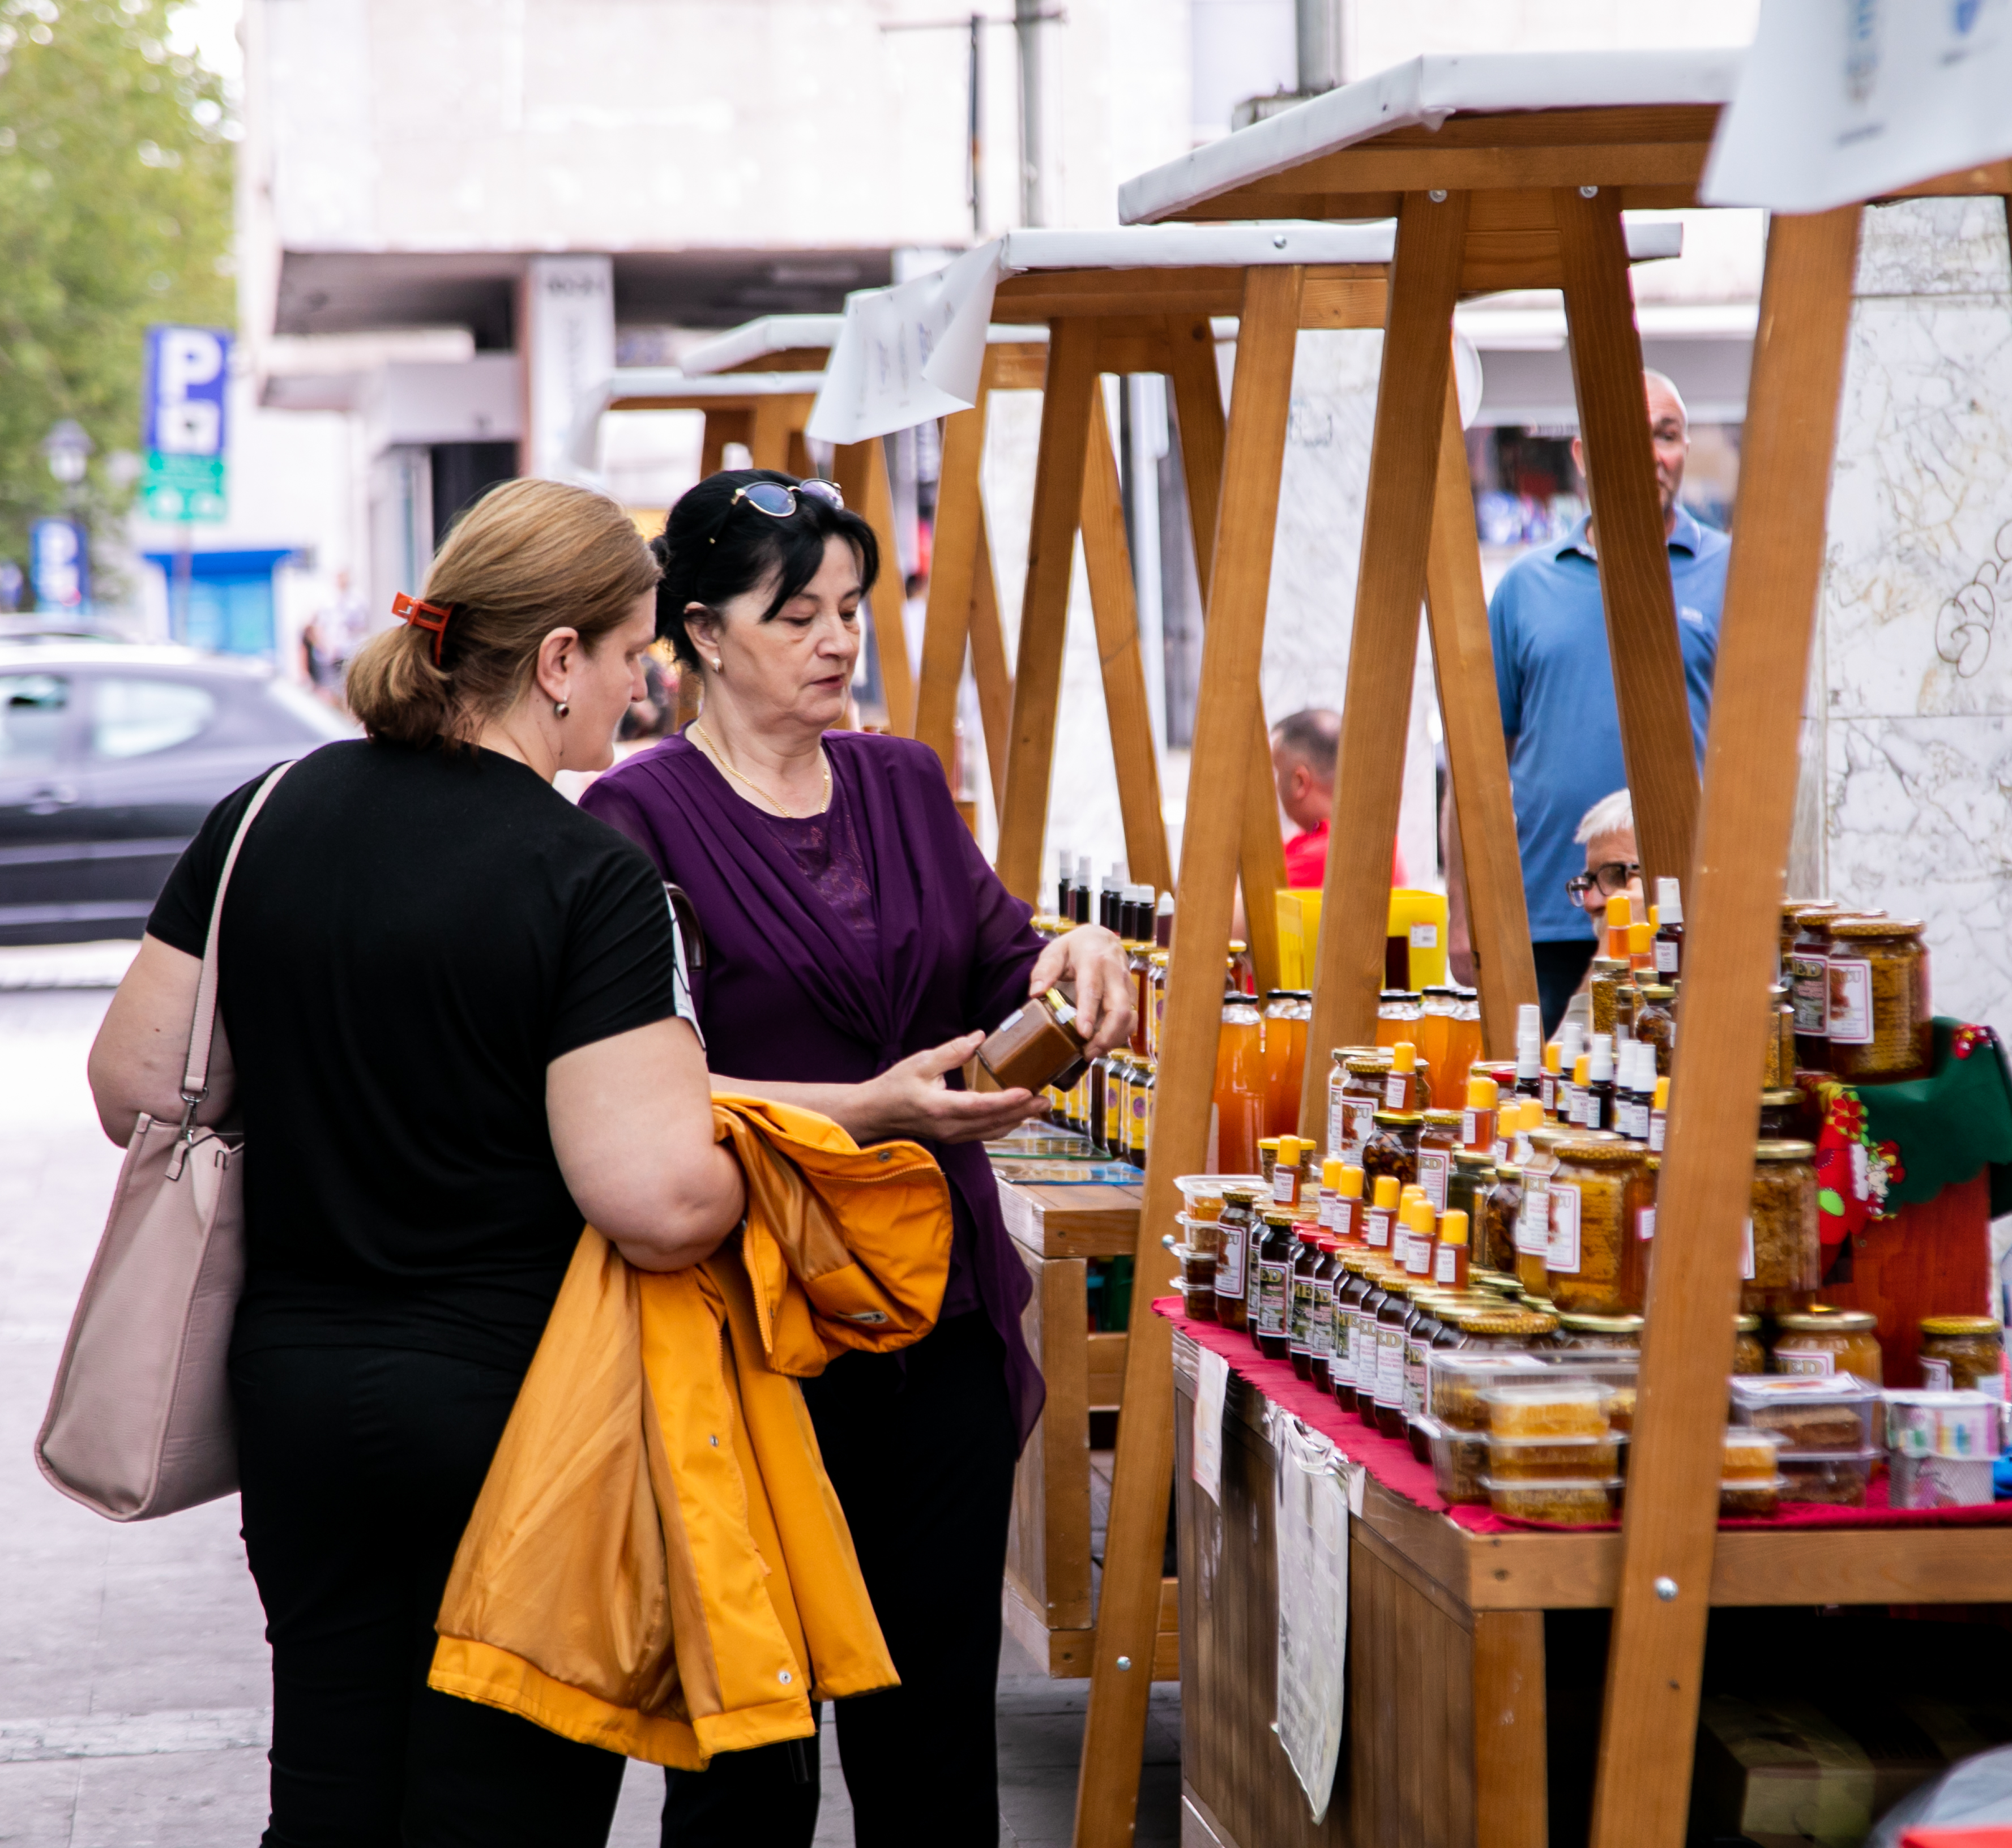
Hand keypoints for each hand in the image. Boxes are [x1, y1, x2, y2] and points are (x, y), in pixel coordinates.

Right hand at [857, 1032, 1047, 1144]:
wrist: (876, 1113)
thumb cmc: (895, 1086)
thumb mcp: (920, 1062)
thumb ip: (952, 1051)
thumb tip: (979, 1037)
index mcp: (941, 1108)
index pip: (981, 1107)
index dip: (1007, 1101)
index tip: (1027, 1091)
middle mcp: (950, 1127)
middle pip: (994, 1122)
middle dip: (1022, 1111)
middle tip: (1045, 1099)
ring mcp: (952, 1136)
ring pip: (992, 1131)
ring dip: (1017, 1119)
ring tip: (1038, 1107)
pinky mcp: (953, 1137)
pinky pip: (984, 1134)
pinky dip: (1003, 1126)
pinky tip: (1016, 1117)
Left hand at [1028, 924, 1133, 1058]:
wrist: (1101, 939)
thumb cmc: (1075, 947)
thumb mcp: (1055, 950)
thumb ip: (1045, 970)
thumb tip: (1036, 992)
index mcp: (1094, 959)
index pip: (1092, 989)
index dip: (1089, 1013)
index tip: (1083, 1033)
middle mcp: (1115, 973)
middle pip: (1120, 1009)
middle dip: (1107, 1035)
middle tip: (1088, 1052)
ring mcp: (1126, 985)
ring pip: (1129, 1018)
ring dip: (1113, 1039)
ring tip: (1092, 1052)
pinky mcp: (1131, 996)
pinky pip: (1131, 1020)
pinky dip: (1118, 1036)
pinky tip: (1102, 1044)